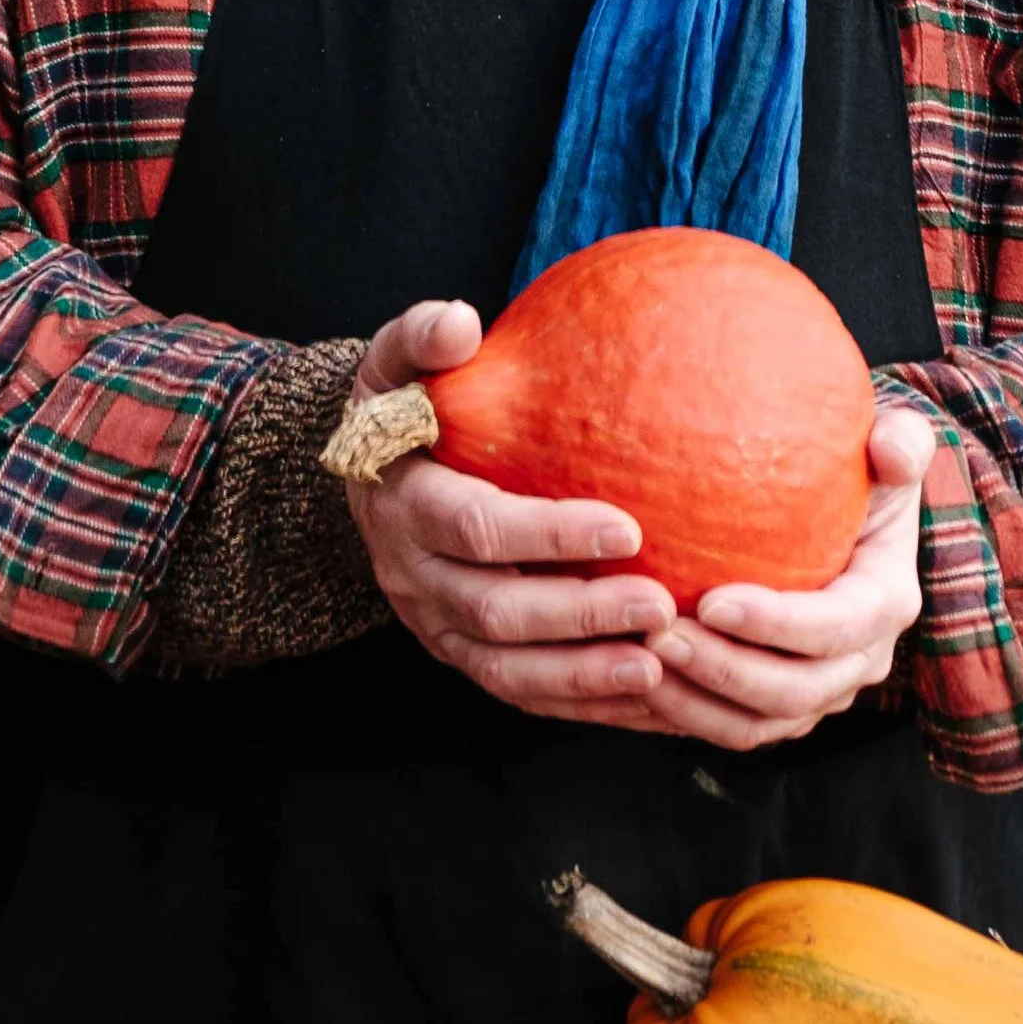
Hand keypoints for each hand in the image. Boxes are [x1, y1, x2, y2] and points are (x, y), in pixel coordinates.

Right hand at [341, 297, 679, 725]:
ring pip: (505, 670)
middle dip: (580, 617)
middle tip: (659, 606)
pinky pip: (517, 692)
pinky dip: (576, 701)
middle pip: (499, 613)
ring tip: (658, 667)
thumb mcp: (391, 363)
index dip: (550, 533)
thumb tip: (460, 321)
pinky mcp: (458, 652)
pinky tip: (642, 696)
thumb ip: (420, 337)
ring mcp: (434, 624)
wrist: (363, 475)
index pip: (479, 529)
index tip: (628, 526)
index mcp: (404, 505)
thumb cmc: (396, 408)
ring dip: (581, 674)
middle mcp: (413, 576)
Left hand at [633, 403, 933, 752]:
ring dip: (694, 702)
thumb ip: (900, 439)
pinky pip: (730, 728)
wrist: (848, 516)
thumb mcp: (888, 444)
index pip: (834, 628)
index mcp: (886, 601)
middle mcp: (860, 660)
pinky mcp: (781, 709)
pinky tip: (633, 681)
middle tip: (656, 634)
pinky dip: (683, 715)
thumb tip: (893, 451)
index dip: (774, 624)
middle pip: (793, 692)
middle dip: (722, 670)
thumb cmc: (859, 472)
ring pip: (757, 725)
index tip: (710, 599)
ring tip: (638, 658)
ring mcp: (821, 692)